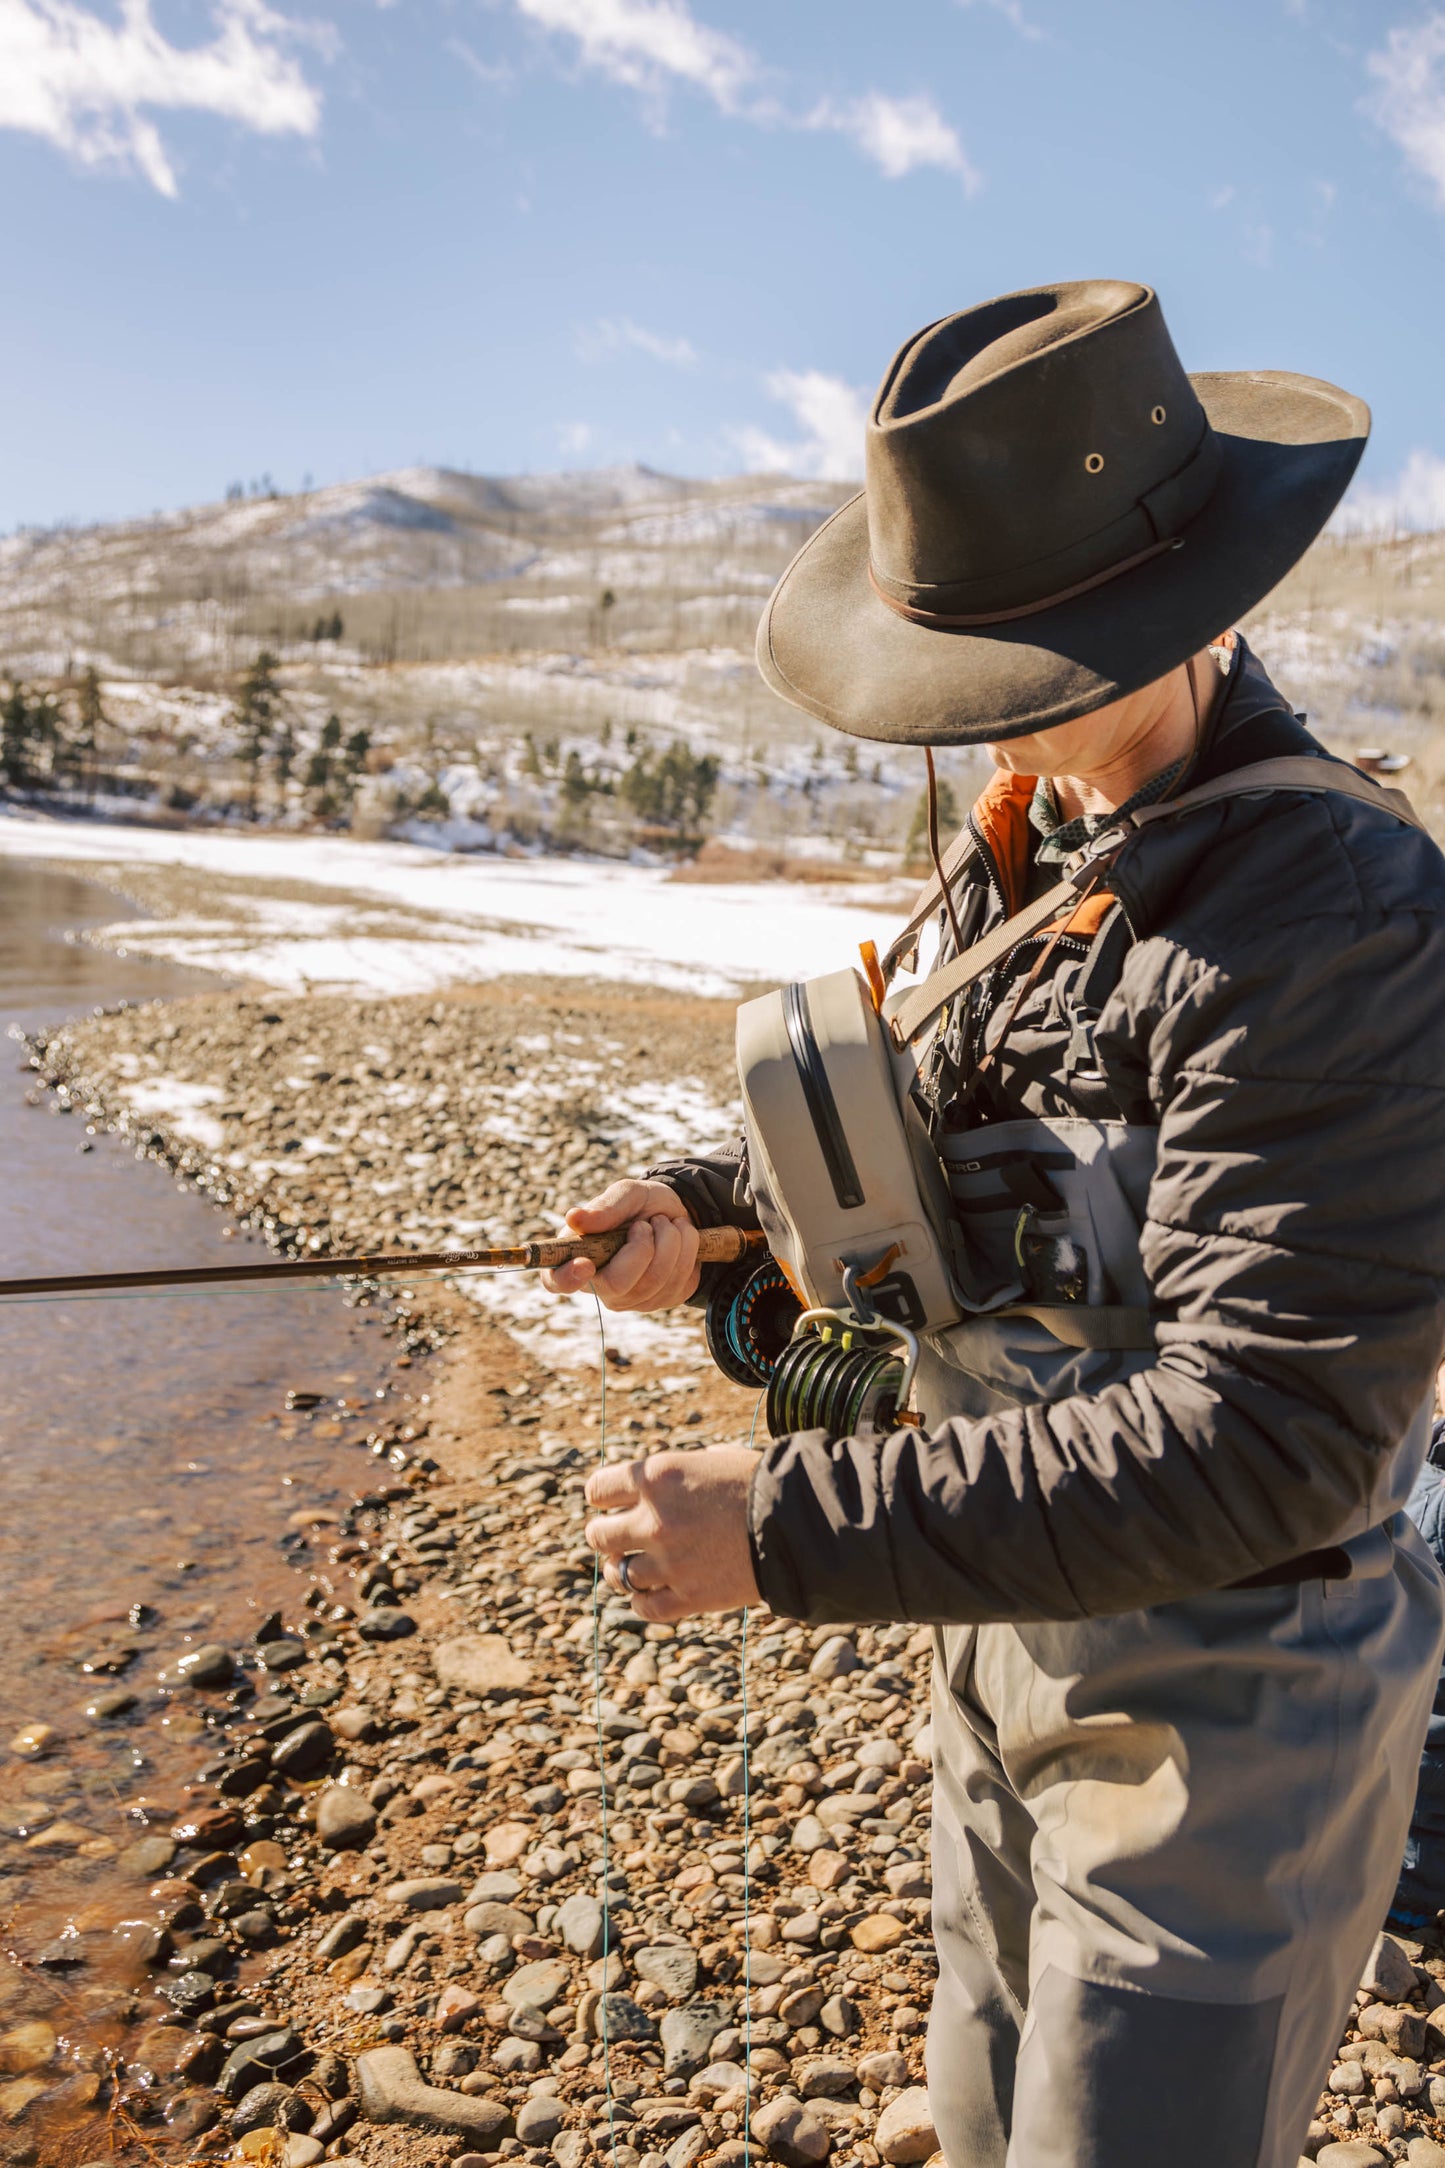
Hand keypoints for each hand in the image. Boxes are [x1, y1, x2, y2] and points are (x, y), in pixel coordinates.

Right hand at [542, 1178, 699, 1311]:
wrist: (678, 1213)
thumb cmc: (641, 1205)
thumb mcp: (627, 1194)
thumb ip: (605, 1206)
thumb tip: (574, 1219)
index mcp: (577, 1256)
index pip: (555, 1281)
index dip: (566, 1278)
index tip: (584, 1263)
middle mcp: (601, 1286)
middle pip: (617, 1284)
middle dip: (643, 1246)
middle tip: (647, 1223)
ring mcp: (632, 1299)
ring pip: (656, 1281)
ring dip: (671, 1241)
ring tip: (666, 1224)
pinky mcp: (663, 1301)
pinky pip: (681, 1282)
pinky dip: (688, 1250)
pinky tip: (681, 1238)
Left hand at [585, 1446, 761, 1620]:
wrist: (799, 1525)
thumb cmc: (764, 1484)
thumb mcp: (715, 1460)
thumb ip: (681, 1471)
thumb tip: (669, 1477)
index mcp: (657, 1477)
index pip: (597, 1490)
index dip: (604, 1497)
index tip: (612, 1503)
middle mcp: (654, 1520)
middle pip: (598, 1535)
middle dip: (607, 1535)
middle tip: (621, 1536)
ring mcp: (668, 1562)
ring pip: (617, 1574)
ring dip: (623, 1570)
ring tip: (635, 1567)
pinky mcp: (687, 1597)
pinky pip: (644, 1607)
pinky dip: (644, 1601)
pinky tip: (654, 1592)